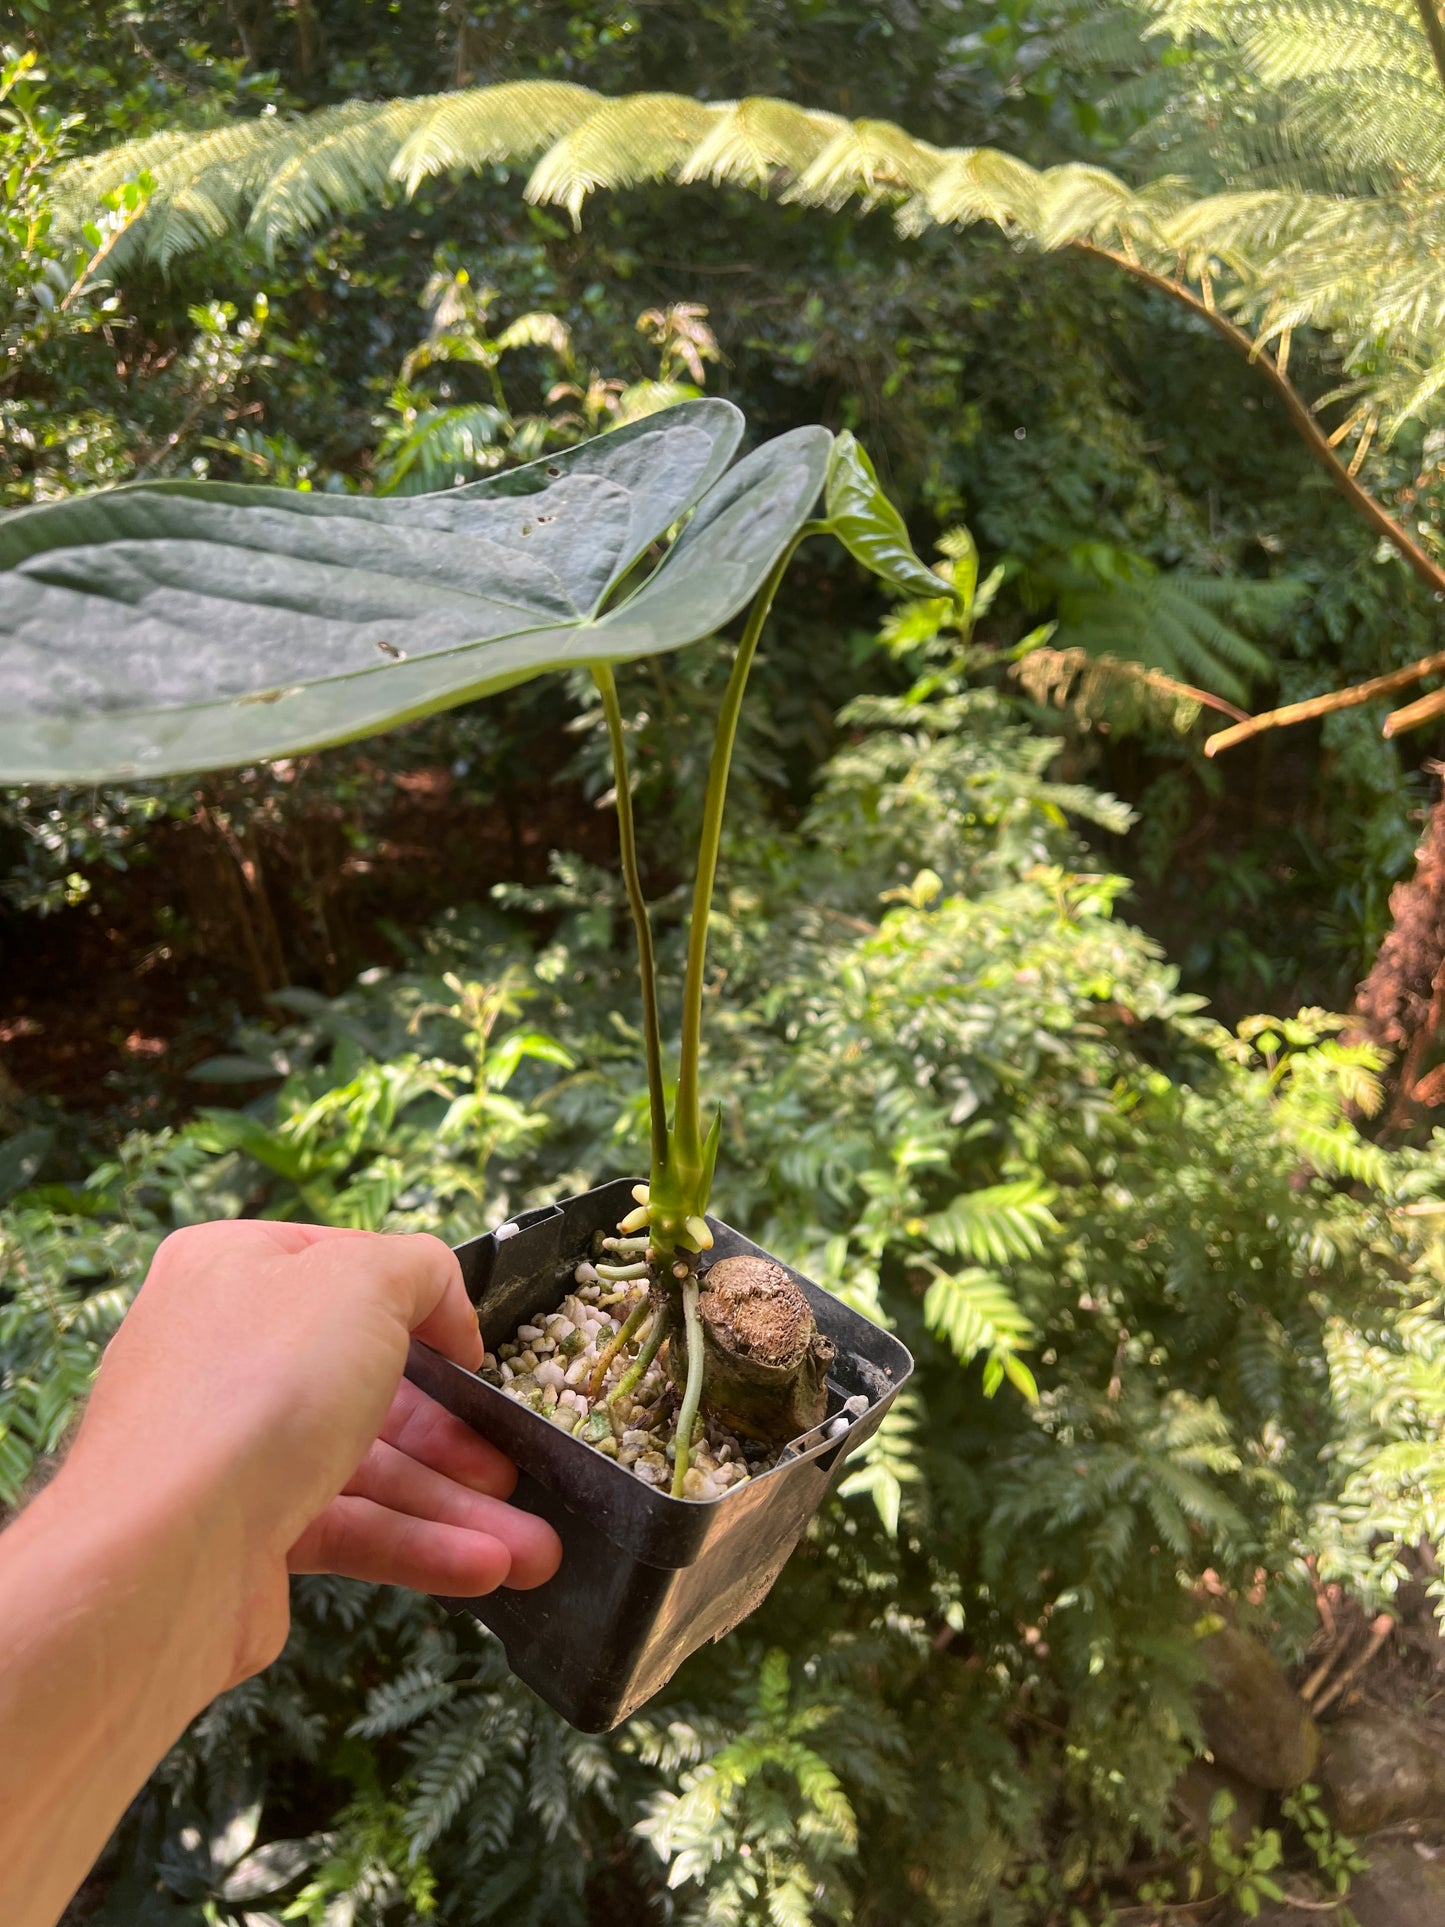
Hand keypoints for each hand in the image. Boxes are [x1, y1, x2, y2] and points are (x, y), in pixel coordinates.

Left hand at [62, 1219, 560, 1682]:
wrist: (161, 1556)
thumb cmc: (255, 1390)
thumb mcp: (363, 1281)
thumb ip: (421, 1269)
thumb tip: (445, 1304)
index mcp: (234, 1271)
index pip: (344, 1272)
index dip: (422, 1307)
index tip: (476, 1351)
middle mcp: (225, 1353)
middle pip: (368, 1382)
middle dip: (455, 1433)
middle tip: (515, 1463)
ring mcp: (232, 1448)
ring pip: (367, 1467)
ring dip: (454, 1505)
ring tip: (532, 1548)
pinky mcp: (243, 1533)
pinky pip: (348, 1528)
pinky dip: (418, 1546)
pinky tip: (483, 1567)